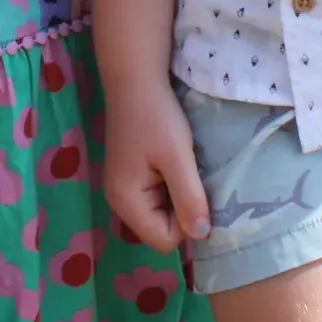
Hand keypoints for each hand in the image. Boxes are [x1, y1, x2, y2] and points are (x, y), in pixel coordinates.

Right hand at [100, 79, 209, 252]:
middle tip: (188, 174)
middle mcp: (119, 202)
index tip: (193, 187)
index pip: (164, 241)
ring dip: (178, 196)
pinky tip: (172, 162)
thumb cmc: (157, 117)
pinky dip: (171, 186)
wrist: (136, 80)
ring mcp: (123, 190)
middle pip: (161, 230)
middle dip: (182, 209)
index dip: (186, 221)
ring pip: (162, 215)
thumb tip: (201, 235)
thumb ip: (189, 198)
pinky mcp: (130, 179)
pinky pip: (157, 199)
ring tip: (180, 166)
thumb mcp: (178, 158)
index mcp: (126, 202)